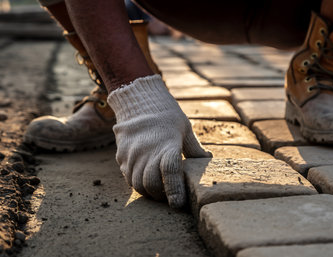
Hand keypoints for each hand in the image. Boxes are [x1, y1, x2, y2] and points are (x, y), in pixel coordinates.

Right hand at [107, 75, 210, 207]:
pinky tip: (145, 179)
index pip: (170, 171)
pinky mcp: (122, 156)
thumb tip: (208, 159)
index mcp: (167, 145)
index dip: (174, 190)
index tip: (178, 204)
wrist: (139, 102)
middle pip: (151, 184)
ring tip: (158, 190)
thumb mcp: (185, 129)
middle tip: (169, 197)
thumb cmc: (167, 116)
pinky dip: (137, 183)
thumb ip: (194, 148)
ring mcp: (132, 155)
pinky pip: (127, 177)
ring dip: (148, 191)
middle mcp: (147, 151)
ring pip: (137, 184)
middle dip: (161, 195)